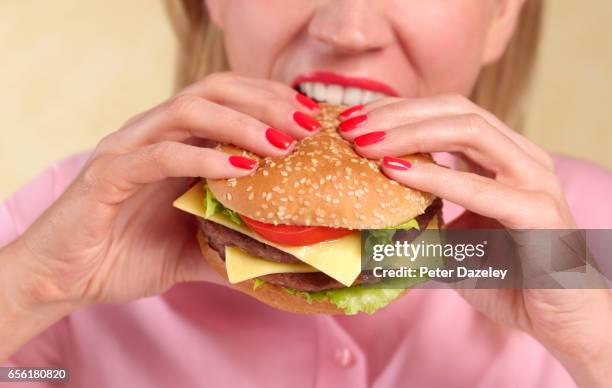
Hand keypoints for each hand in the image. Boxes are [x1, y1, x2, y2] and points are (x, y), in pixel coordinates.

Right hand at [8, 72, 321, 308]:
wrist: (63, 280)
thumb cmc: (126, 256)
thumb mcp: (194, 249)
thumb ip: (233, 244)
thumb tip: (284, 259)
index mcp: (176, 143)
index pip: (229, 98)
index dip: (271, 101)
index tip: (311, 121)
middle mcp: (154, 135)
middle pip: (215, 91)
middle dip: (266, 102)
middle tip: (307, 127)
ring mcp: (129, 150)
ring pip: (188, 111)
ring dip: (241, 123)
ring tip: (281, 145)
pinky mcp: (107, 176)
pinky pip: (158, 155)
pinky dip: (201, 157)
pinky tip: (239, 169)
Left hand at [340, 95, 611, 385]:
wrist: (561, 321)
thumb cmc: (508, 277)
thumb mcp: (453, 238)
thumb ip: (424, 215)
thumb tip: (369, 208)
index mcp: (503, 157)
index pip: (447, 114)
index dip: (399, 111)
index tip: (354, 121)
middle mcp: (521, 158)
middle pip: (456, 110)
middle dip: (398, 113)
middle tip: (351, 125)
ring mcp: (534, 180)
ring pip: (471, 131)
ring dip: (410, 134)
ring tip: (365, 143)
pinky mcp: (538, 212)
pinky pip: (481, 187)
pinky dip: (436, 176)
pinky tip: (396, 172)